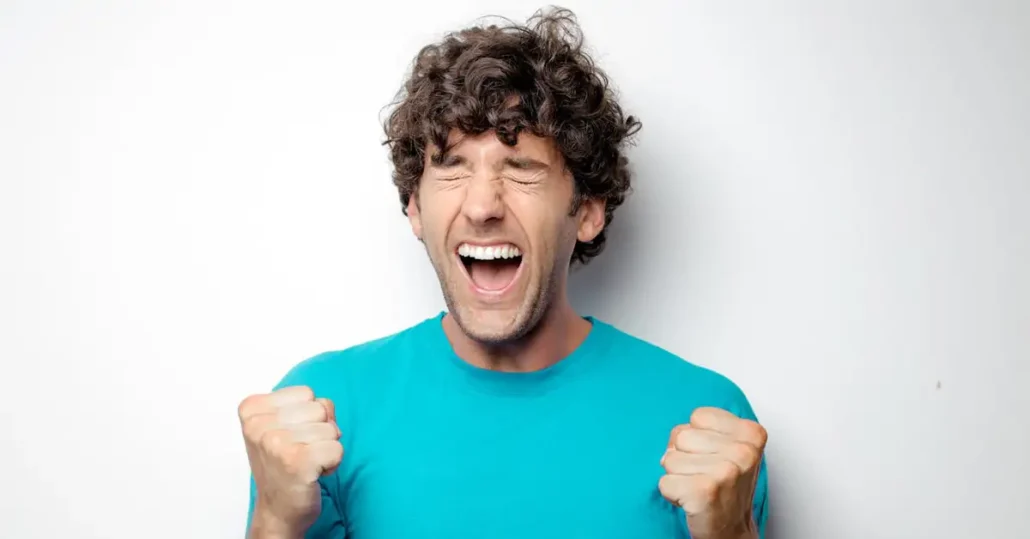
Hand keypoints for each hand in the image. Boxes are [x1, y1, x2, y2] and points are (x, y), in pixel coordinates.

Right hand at [239, 386, 343, 536]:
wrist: (277, 509)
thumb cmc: (282, 464)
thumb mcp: (282, 424)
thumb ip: (305, 405)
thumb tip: (327, 410)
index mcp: (251, 409)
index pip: (306, 393)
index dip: (308, 416)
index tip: (292, 436)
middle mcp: (258, 425)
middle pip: (320, 408)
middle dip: (320, 430)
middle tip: (301, 451)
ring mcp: (276, 443)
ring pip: (331, 429)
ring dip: (326, 448)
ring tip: (306, 463)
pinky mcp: (297, 462)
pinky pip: (337, 448)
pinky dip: (333, 462)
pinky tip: (314, 473)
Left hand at [658, 407, 766, 538]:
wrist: (732, 529)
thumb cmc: (726, 486)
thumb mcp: (726, 447)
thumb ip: (701, 429)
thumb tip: (674, 440)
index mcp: (751, 433)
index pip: (698, 416)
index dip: (697, 438)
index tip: (712, 457)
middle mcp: (743, 451)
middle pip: (681, 436)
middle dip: (684, 457)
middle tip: (704, 475)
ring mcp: (726, 472)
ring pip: (669, 459)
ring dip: (678, 476)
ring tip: (698, 487)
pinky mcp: (705, 491)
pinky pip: (664, 482)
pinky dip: (671, 494)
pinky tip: (691, 500)